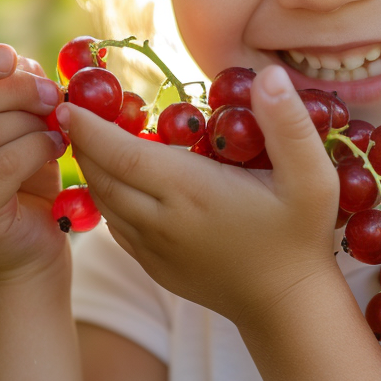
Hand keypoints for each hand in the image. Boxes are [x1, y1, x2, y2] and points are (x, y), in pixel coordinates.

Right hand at [0, 42, 69, 282]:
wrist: (24, 240)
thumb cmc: (15, 167)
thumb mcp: (9, 114)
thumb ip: (10, 83)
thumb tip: (21, 65)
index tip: (9, 56)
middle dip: (15, 91)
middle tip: (52, 95)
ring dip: (29, 122)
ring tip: (55, 126)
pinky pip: (1, 166)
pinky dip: (35, 149)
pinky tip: (54, 147)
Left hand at [60, 65, 341, 326]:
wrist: (287, 305)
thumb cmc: (301, 234)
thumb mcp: (312, 177)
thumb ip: (288, 124)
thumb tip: (268, 75)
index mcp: (189, 191)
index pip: (121, 154)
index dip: (90, 128)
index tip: (69, 103)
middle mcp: (161, 220)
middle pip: (102, 176)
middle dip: (83, 142)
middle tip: (76, 109)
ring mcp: (153, 248)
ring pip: (104, 201)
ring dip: (92, 169)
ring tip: (91, 137)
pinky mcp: (153, 265)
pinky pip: (116, 225)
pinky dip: (107, 197)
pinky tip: (117, 178)